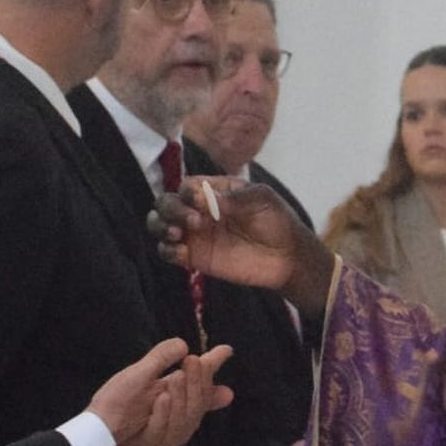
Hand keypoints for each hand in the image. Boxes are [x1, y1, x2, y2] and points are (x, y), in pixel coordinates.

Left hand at [89, 338, 232, 445]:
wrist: (99, 428)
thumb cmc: (117, 399)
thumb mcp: (140, 372)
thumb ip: (163, 358)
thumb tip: (184, 345)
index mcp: (177, 392)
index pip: (201, 379)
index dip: (213, 367)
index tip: (226, 350)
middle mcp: (179, 413)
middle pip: (200, 399)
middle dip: (199, 380)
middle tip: (192, 361)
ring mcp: (172, 430)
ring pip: (189, 416)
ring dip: (183, 396)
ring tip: (176, 378)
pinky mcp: (158, 442)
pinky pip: (167, 429)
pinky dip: (165, 414)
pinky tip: (161, 399)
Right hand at [152, 180, 337, 317]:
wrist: (287, 256)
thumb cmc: (276, 220)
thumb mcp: (260, 198)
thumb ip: (232, 197)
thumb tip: (201, 198)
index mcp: (212, 191)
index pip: (186, 186)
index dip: (188, 193)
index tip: (202, 203)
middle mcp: (198, 210)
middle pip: (165, 203)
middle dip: (171, 209)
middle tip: (193, 222)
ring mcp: (195, 235)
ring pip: (159, 225)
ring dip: (160, 226)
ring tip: (177, 234)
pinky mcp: (195, 258)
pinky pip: (168, 253)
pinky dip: (167, 251)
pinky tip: (181, 252)